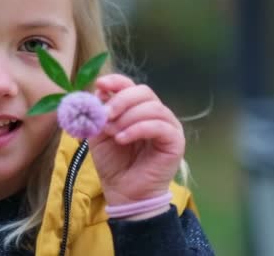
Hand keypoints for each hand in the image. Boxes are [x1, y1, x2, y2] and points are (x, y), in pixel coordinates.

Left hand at [87, 74, 184, 206]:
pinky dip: (138, 129)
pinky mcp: (175, 141)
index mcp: (136, 108)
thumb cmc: (113, 163)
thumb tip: (98, 92)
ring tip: (113, 133)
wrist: (123, 192)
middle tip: (105, 115)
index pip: (130, 85)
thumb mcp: (98, 134)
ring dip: (128, 117)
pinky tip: (122, 139)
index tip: (100, 84)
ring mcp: (167, 126)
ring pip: (152, 107)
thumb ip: (98, 114)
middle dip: (121, 100)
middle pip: (143, 91)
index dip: (116, 81)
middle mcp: (155, 113)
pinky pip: (160, 126)